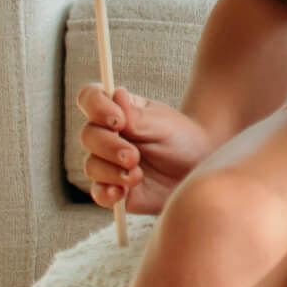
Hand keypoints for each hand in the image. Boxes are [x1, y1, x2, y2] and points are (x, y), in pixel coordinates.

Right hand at [76, 83, 215, 215]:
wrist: (198, 170)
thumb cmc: (183, 140)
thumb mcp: (163, 125)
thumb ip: (135, 115)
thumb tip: (115, 92)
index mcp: (119, 111)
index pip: (91, 99)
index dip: (96, 107)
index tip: (118, 120)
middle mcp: (110, 135)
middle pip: (88, 135)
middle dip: (109, 146)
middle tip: (133, 156)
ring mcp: (109, 162)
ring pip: (91, 166)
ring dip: (112, 171)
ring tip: (138, 175)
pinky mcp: (115, 188)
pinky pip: (98, 193)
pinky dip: (106, 193)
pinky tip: (121, 193)